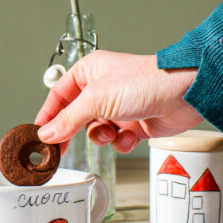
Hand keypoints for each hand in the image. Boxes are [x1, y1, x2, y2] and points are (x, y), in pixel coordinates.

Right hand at [34, 51, 201, 153]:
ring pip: (96, 131)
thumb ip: (68, 119)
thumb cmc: (145, 81)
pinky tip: (130, 137)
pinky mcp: (134, 123)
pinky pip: (117, 140)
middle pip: (76, 116)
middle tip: (59, 150)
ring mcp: (119, 106)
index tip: (38, 135)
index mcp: (89, 72)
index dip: (48, 116)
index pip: (59, 96)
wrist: (184, 93)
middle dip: (73, 132)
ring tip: (111, 133)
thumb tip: (47, 133)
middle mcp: (102, 88)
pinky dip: (121, 142)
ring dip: (102, 137)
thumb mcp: (97, 99)